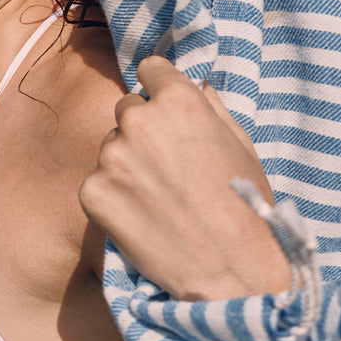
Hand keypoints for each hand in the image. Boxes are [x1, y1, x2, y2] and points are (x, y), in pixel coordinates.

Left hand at [79, 57, 291, 300]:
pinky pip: (97, 184)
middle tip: (166, 167)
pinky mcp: (93, 193)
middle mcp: (139, 121)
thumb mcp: (241, 145)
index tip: (162, 106)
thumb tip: (197, 87)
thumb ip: (212, 108)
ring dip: (126, 165)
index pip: (150, 70)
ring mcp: (112, 157)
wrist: (231, 269)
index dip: (158, 88)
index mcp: (178, 100)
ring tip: (158, 199)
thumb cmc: (246, 206)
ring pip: (111, 148)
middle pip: (127, 109)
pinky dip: (113, 198)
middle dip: (143, 130)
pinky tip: (141, 219)